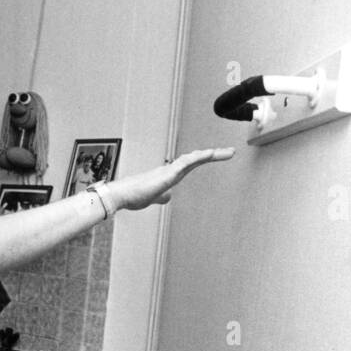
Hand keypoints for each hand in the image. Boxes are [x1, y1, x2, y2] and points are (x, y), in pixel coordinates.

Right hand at [105, 148, 234, 211]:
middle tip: (230, 152)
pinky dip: (200, 157)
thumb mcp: (152, 198)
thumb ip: (161, 196)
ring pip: (194, 158)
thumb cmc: (132, 196)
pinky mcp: (168, 174)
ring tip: (229, 153)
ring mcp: (169, 170)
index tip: (215, 155)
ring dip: (212, 154)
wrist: (121, 196)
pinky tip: (211, 154)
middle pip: (196, 158)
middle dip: (213, 155)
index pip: (189, 164)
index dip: (202, 159)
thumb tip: (169, 196)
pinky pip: (187, 162)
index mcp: (168, 175)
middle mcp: (170, 169)